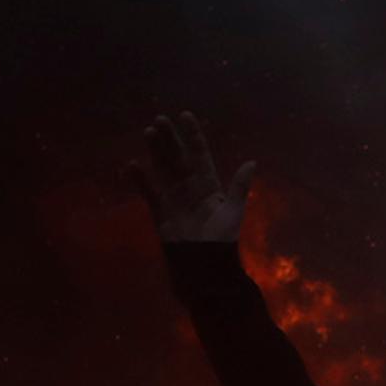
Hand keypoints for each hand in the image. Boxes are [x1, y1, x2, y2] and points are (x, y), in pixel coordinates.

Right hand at [129, 111, 256, 246]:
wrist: (205, 269)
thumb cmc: (221, 242)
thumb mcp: (233, 213)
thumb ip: (239, 188)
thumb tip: (252, 163)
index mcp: (210, 187)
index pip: (200, 156)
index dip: (193, 137)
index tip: (185, 116)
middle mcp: (191, 189)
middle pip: (178, 159)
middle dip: (170, 139)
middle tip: (159, 119)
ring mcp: (175, 200)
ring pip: (163, 170)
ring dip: (155, 152)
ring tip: (148, 132)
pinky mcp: (161, 213)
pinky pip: (150, 193)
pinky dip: (141, 180)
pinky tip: (133, 165)